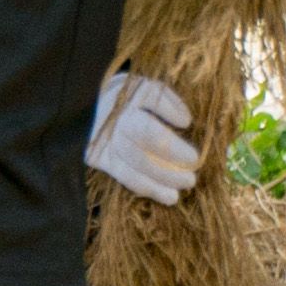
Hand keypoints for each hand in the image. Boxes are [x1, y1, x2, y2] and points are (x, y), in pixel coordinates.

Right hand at [88, 75, 202, 204]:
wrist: (91, 107)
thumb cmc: (132, 99)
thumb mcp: (148, 89)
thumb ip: (168, 101)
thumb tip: (185, 122)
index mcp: (129, 94)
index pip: (150, 99)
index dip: (169, 110)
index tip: (186, 122)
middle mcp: (116, 116)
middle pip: (143, 132)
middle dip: (171, 149)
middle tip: (195, 160)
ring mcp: (106, 139)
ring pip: (135, 160)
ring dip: (164, 175)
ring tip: (188, 182)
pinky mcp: (99, 159)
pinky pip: (126, 177)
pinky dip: (150, 188)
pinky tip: (170, 196)